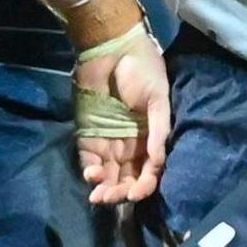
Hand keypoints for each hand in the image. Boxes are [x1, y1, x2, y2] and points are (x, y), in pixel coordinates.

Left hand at [76, 36, 170, 205]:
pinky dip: (91, 172)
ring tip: (100, 196)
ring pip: (109, 175)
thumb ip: (158, 130)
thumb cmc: (142, 70)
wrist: (112, 49)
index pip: (150, 169)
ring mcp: (109, 141)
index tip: (136, 193)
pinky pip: (89, 161)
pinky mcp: (88, 135)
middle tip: (113, 197)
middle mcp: (131, 144)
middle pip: (128, 177)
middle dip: (122, 191)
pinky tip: (93, 175)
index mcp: (151, 138)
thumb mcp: (158, 99)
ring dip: (105, 188)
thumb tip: (158, 162)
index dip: (145, 184)